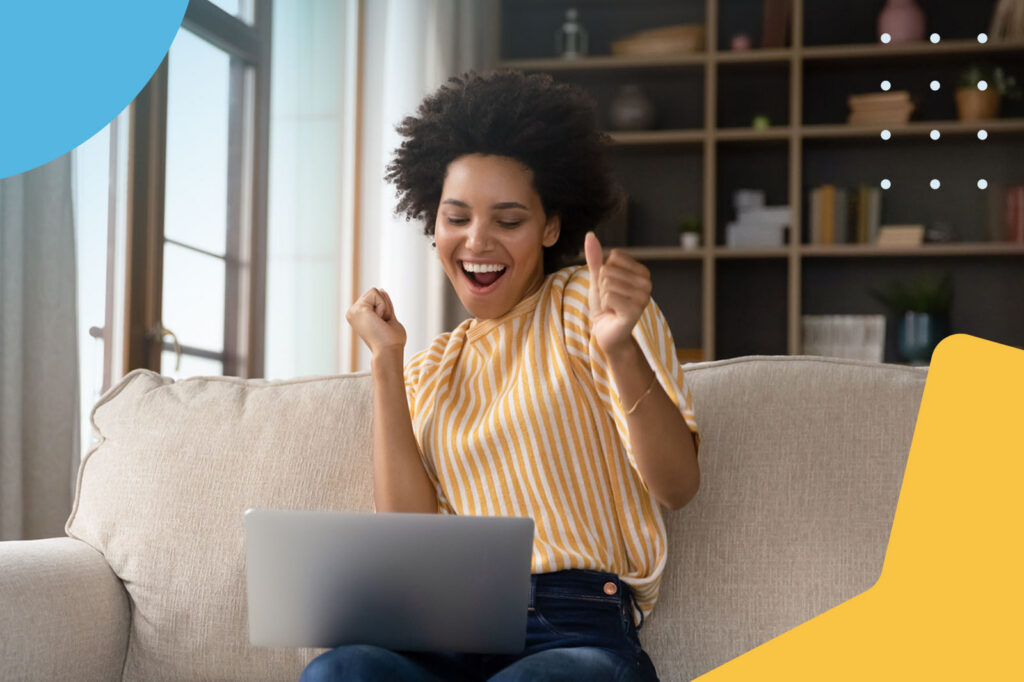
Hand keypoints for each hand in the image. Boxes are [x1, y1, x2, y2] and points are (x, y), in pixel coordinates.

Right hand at [346, 287, 406, 355]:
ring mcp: (353, 310)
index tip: (383, 325)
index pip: (375, 298)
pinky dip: (383, 306)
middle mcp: (352, 313)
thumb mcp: (389, 318)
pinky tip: (378, 320)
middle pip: (375, 292)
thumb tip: (382, 291)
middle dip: (385, 306)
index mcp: (358, 316)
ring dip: (384, 307)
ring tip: (380, 323)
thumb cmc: (391, 341)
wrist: (388, 351)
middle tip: (382, 324)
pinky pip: (376, 293)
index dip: (386, 309)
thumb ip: (385, 306)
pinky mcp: (358, 308)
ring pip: (376, 291)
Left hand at [584, 231, 651, 354]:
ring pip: (607, 283)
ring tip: (612, 307)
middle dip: (602, 287)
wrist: (607, 333)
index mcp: (642, 271)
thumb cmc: (605, 306)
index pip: (613, 257)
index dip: (603, 273)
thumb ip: (595, 258)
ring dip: (603, 297)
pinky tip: (613, 313)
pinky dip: (604, 305)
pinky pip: (608, 296)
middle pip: (608, 270)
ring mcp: (643, 296)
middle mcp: (647, 282)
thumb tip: (590, 235)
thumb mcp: (597, 279)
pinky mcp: (636, 310)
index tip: (611, 288)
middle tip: (610, 300)